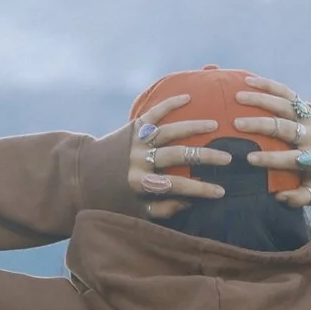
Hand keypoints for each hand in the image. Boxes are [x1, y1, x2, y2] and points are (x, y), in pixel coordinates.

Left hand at [123, 93, 230, 218]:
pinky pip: (153, 113)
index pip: (177, 187)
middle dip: (204, 156)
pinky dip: (170, 104)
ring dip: (193, 126)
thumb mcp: (136, 212)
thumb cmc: (114, 198)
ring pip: (168, 132)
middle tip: (227, 158)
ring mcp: (136, 142)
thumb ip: (164, 209)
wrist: (83, 174)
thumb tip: (191, 202)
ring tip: (215, 125)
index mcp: (140, 184)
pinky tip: (188, 98)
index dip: (200, 190)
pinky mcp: (132, 127)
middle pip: (176, 156)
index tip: (222, 191)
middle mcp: (138, 161)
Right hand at [234, 73, 310, 207]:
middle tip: (237, 124)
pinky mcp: (304, 105)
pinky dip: (268, 85)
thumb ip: (299, 197)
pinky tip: (247, 80)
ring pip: (284, 104)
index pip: (291, 158)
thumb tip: (280, 197)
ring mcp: (307, 117)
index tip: (249, 159)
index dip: (271, 159)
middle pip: (285, 128)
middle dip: (261, 125)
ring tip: (237, 97)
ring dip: (260, 99)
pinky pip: (286, 92)